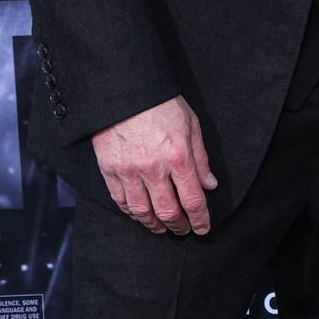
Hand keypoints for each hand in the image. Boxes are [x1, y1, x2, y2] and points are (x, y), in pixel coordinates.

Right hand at [92, 95, 217, 235]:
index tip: (202, 228)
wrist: (125, 89)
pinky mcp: (109, 169)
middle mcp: (154, 168)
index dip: (200, 219)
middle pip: (168, 211)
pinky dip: (131, 212)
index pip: (193, 200)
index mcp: (178, 157)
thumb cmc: (161, 103)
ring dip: (154, 224)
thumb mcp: (191, 124)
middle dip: (178, 226)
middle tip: (183, 230)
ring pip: (142, 211)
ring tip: (161, 227)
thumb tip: (209, 184)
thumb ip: (201, 157)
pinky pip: (120, 200)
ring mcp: (129, 171)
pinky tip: (139, 213)